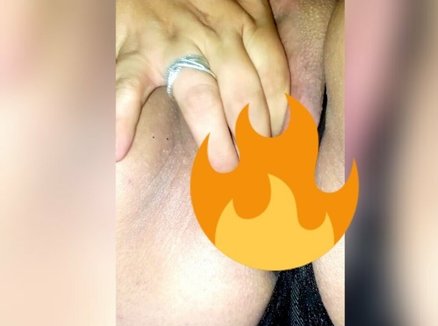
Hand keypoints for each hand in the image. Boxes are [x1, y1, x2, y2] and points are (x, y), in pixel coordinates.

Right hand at [116, 0, 289, 170]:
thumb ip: (263, 47)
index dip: (280, 116)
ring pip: (198, 95)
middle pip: (241, 93)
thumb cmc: (205, 0)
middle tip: (260, 170)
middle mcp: (214, 35)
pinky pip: (127, 85)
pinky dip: (122, 117)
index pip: (273, 75)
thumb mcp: (245, 6)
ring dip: (212, 134)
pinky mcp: (136, 51)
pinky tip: (120, 150)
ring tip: (223, 167)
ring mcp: (173, 44)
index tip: (283, 148)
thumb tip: (291, 102)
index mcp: (246, 24)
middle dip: (254, 135)